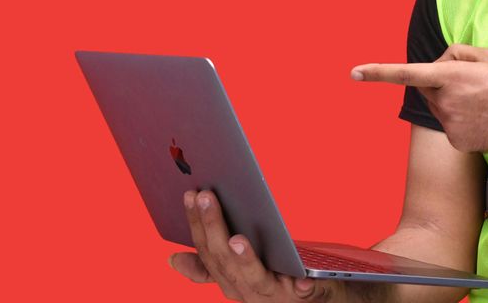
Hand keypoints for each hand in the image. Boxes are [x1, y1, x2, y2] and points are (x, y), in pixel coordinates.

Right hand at [169, 189, 342, 300]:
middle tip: (206, 196)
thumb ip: (209, 265)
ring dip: (245, 260)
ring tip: (237, 240)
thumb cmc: (275, 276)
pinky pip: (303, 293)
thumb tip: (172, 259)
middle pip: (225, 262)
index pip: (206, 251)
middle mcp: (246, 291)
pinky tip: (303, 280)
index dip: (196, 224)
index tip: (190, 194)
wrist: (315, 298)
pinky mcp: (305, 297)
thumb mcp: (239, 269)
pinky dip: (302, 287)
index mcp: (229, 280)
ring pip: (255, 279)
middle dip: (214, 228)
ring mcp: (275, 296)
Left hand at [352, 43, 487, 153]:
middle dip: (440, 82)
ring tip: (484, 102)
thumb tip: (436, 63)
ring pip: (439, 107)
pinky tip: (485, 119)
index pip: (407, 73)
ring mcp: (450, 124)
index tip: (354, 73)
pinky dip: (462, 120)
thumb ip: (455, 53)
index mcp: (451, 75)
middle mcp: (446, 100)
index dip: (378, 73)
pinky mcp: (456, 141)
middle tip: (473, 84)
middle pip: (427, 88)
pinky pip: (450, 125)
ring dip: (452, 101)